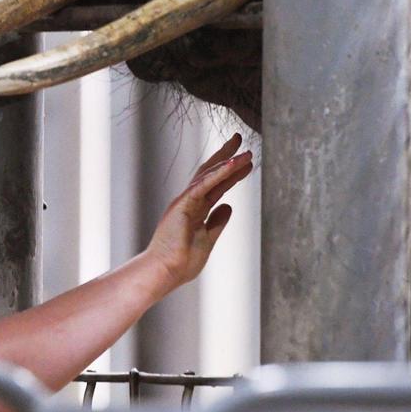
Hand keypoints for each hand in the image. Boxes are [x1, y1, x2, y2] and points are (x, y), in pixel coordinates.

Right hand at [143, 133, 253, 290]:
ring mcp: (185, 202)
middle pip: (210, 173)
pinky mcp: (183, 205)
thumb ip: (216, 222)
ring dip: (228, 162)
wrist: (164, 272)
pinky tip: (232, 164)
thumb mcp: (207, 239)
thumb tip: (228, 207)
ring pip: (208, 175)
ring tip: (246, 152)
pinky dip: (218, 174)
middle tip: (239, 139)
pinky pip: (203, 186)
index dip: (231, 172)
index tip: (246, 161)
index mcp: (194, 210)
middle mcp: (189, 201)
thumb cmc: (180, 261)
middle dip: (226, 155)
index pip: (216, 185)